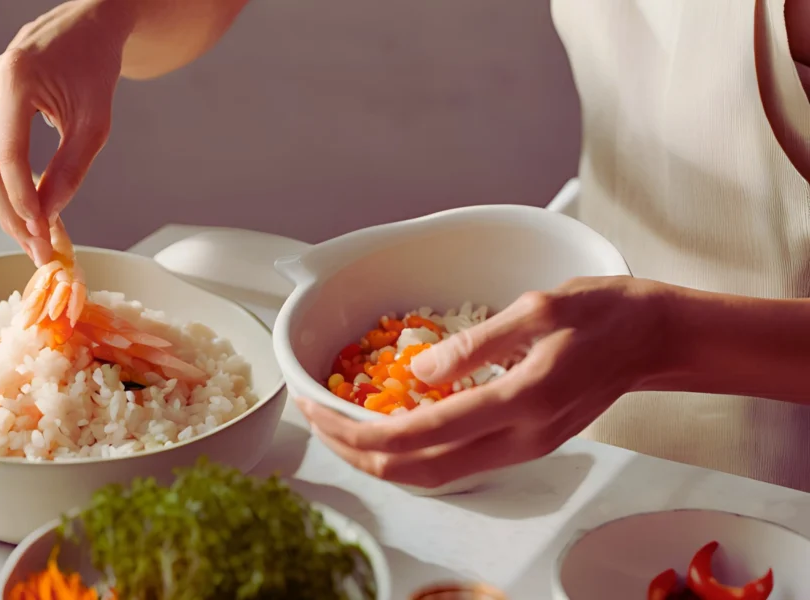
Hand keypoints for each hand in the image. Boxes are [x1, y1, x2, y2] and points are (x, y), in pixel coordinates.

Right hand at [0, 0, 131, 264]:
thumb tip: (48, 215)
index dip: (21, 197)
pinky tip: (26, 209)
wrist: (85, 29)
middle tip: (34, 249)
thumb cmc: (94, 68)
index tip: (40, 232)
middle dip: (9, 211)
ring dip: (4, 202)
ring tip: (32, 238)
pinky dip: (3, 181)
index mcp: (17, 77)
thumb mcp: (95, 122)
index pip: (8, 152)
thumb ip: (71, 168)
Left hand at [296, 276, 670, 488]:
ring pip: (433, 474)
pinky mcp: (524, 443)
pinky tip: (390, 425)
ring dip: (379, 457)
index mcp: (518, 402)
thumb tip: (420, 373)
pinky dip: (411, 451)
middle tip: (314, 420)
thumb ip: (477, 344)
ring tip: (339, 424)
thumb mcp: (538, 308)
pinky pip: (455, 461)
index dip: (356, 431)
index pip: (417, 437)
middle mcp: (518, 438)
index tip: (318, 408)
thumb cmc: (605, 314)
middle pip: (416, 471)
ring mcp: (522, 448)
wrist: (655, 339)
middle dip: (354, 453)